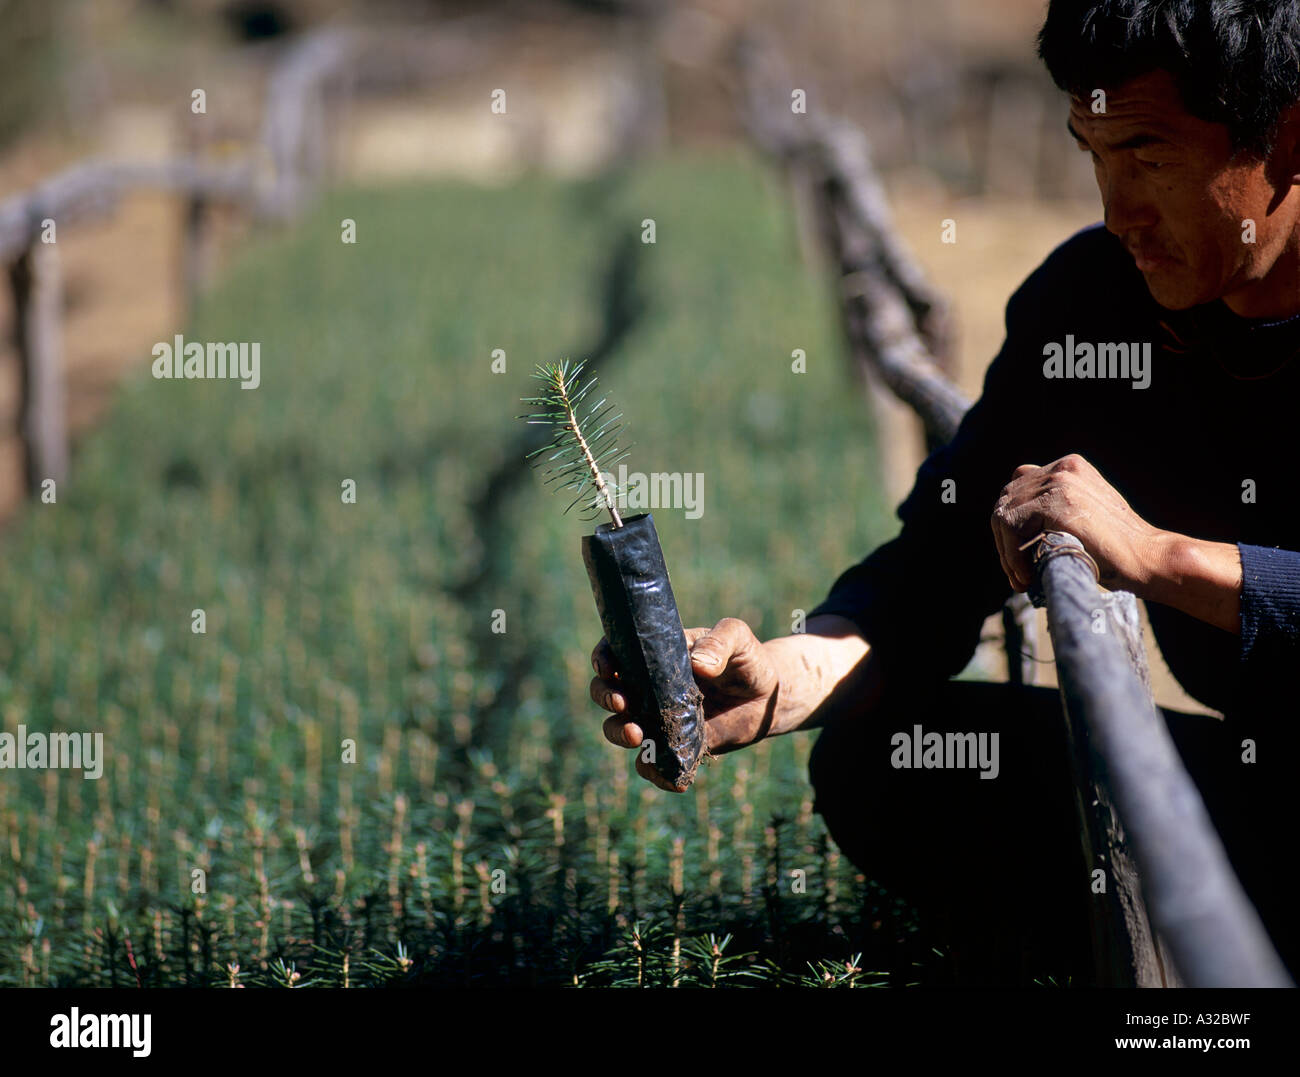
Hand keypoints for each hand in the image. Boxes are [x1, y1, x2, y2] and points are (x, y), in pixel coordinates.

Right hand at [590, 617, 779, 791]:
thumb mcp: (737, 638)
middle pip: (607, 692)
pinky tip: (673, 779)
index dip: (603, 660)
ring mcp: (659, 719)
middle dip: (604, 698)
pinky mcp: (676, 747)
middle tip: (622, 703)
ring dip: (619, 734)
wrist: (769, 696)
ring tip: (638, 736)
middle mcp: (648, 688)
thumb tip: (698, 665)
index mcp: (655, 656)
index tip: (609, 669)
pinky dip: (656, 774)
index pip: (616, 653)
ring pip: (620, 729)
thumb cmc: (747, 658)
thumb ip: (719, 644)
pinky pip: (655, 764)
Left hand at [990, 453, 1168, 594]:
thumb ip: (1050, 511)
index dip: (1010, 526)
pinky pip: (1012, 526)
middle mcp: (1063, 467)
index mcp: (1068, 467)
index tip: (1017, 559)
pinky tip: (1026, 576)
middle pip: (1007, 500)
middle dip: (1004, 541)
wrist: (1148, 559)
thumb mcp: (1079, 520)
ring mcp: (1060, 480)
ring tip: (1021, 580)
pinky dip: (1011, 556)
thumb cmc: (1115, 551)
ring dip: (1006, 553)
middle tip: (1017, 575)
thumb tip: (1007, 525)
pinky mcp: (1057, 500)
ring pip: (1004, 515)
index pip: (1017, 489)